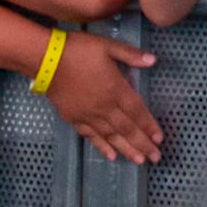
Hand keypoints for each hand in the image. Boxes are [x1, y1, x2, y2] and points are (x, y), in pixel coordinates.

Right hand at [46, 31, 162, 161]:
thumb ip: (131, 54)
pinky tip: (111, 156)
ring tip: (139, 161)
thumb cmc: (79, 50)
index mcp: (115, 89)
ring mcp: (88, 115)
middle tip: (156, 158)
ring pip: (111, 136)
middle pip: (127, 128)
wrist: (46, 60)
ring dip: (126, 149)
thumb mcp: (108, 46)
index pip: (137, 111)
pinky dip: (102, 147)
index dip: (149, 125)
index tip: (159, 138)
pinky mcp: (73, 119)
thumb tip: (154, 60)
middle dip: (143, 144)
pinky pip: (91, 136)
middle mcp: (104, 106)